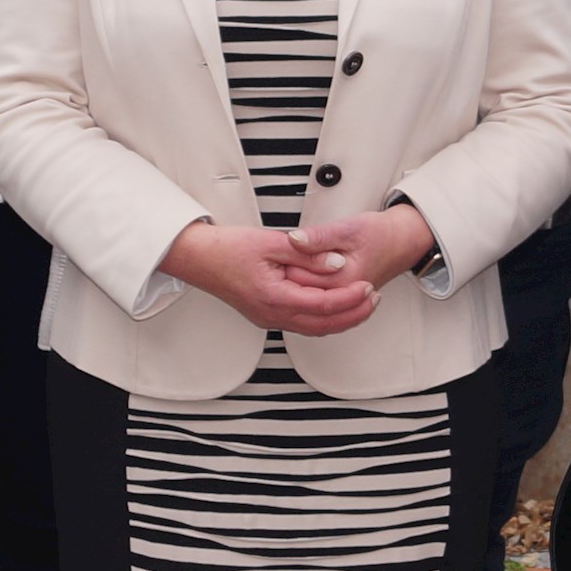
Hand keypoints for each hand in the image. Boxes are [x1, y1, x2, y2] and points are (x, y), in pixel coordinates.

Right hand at [162, 220, 377, 336]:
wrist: (196, 258)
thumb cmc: (226, 248)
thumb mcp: (271, 242)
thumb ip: (307, 253)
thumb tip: (337, 263)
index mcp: (274, 297)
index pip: (324, 306)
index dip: (351, 298)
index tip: (368, 286)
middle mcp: (271, 314)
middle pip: (323, 325)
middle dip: (353, 315)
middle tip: (374, 300)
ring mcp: (267, 318)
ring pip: (313, 328)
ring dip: (340, 319)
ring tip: (361, 304)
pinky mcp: (265, 314)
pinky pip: (301, 323)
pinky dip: (322, 317)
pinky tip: (333, 306)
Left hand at [288, 203, 436, 294]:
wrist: (402, 242)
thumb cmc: (380, 234)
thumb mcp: (348, 228)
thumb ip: (319, 236)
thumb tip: (294, 239)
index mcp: (342, 281)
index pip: (299, 278)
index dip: (284, 262)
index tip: (276, 249)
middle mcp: (341, 296)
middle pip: (299, 292)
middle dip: (286, 273)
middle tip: (277, 256)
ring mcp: (341, 301)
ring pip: (306, 298)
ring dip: (294, 283)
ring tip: (288, 263)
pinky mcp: (340, 299)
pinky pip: (315, 299)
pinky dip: (305, 288)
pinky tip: (299, 276)